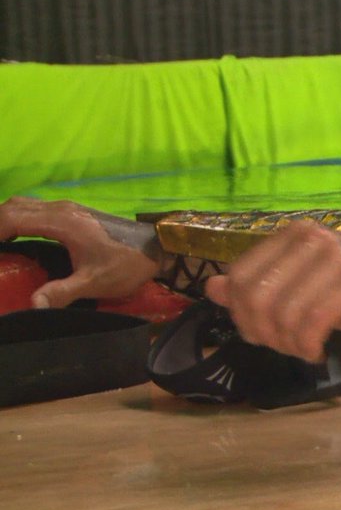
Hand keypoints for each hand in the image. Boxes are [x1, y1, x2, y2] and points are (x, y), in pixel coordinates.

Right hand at [0, 197, 158, 306]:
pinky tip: (16, 237)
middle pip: (14, 206)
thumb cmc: (126, 264)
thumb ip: (62, 292)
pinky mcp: (74, 213)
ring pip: (25, 204)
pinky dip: (19, 218)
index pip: (12, 218)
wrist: (157, 249)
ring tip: (0, 243)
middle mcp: (62, 209)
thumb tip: (33, 304)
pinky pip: (36, 208)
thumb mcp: (94, 282)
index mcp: (62, 222)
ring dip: (6, 219)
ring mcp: (69, 209)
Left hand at [205, 221, 340, 362]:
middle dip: (263, 333)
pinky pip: (312, 323)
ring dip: (288, 344)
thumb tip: (212, 289)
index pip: (241, 276)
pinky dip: (308, 346)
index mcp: (296, 234)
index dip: (242, 314)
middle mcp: (313, 238)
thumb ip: (261, 287)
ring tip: (305, 350)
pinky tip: (318, 352)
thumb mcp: (307, 289)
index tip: (264, 335)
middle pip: (256, 296)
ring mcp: (337, 257)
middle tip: (286, 348)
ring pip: (283, 313)